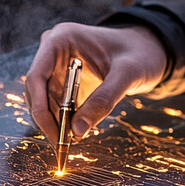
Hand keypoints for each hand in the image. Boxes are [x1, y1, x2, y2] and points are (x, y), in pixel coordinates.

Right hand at [25, 22, 167, 147]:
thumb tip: (78, 131)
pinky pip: (57, 104)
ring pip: (45, 101)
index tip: (54, 133)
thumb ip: (104, 99)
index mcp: (61, 38)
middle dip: (48, 119)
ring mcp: (58, 66)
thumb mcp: (128, 74)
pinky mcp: (65, 80)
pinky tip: (76, 133)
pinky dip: (64, 120)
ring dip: (56, 123)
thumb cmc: (140, 53)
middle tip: (63, 146)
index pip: (36, 76)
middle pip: (38, 92)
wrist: (148, 50)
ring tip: (70, 143)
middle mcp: (54, 51)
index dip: (40, 107)